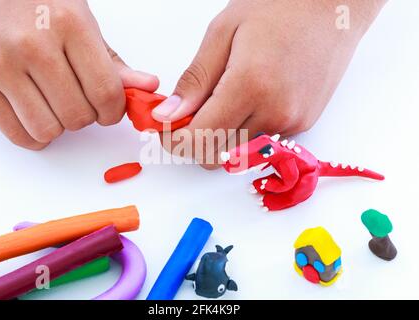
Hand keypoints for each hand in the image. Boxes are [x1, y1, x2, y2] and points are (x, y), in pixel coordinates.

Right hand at [0, 0, 158, 149]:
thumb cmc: (40, 4)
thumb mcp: (84, 23)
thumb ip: (115, 63)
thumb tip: (148, 87)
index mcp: (69, 25)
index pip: (106, 92)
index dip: (114, 112)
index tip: (110, 110)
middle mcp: (32, 45)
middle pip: (78, 116)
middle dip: (88, 117)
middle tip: (81, 100)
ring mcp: (0, 65)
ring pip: (48, 130)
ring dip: (61, 126)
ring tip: (57, 104)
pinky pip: (18, 135)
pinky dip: (36, 136)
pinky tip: (38, 115)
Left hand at [152, 0, 385, 168]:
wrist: (332, 7)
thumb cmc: (278, 7)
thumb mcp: (223, 33)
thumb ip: (195, 80)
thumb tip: (168, 116)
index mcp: (250, 86)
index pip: (200, 139)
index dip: (174, 139)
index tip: (165, 127)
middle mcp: (274, 113)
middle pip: (215, 156)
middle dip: (194, 141)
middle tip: (190, 112)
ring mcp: (292, 123)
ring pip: (236, 154)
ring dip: (219, 138)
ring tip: (221, 101)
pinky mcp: (302, 125)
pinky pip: (259, 144)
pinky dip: (243, 132)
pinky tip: (246, 103)